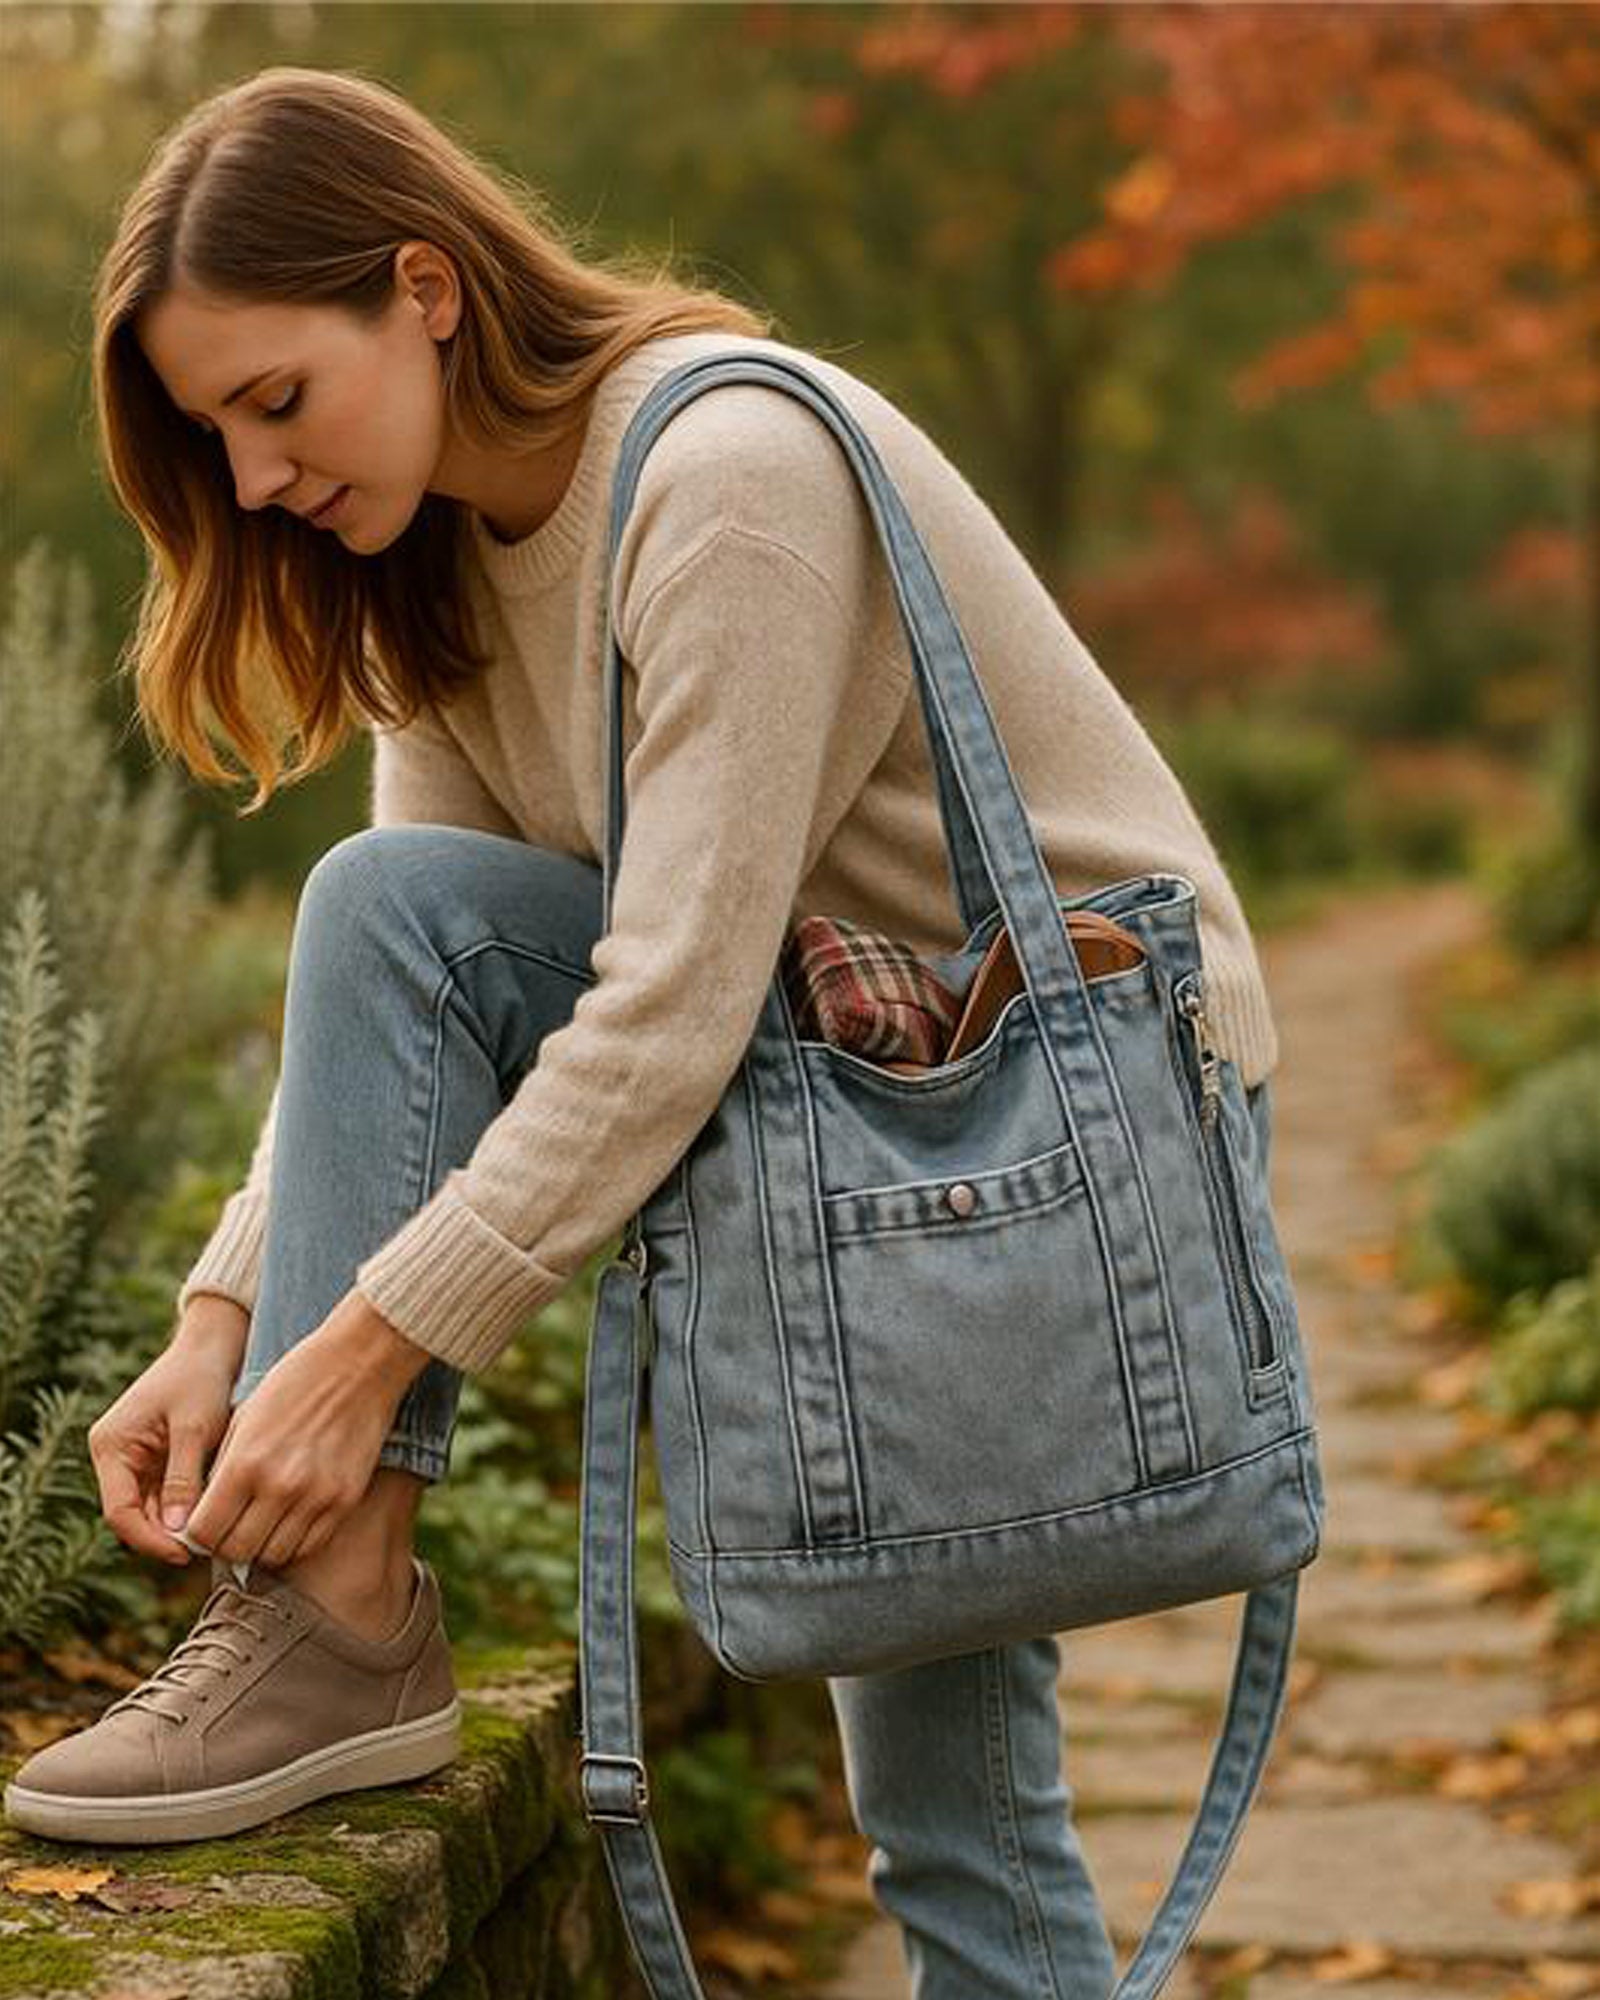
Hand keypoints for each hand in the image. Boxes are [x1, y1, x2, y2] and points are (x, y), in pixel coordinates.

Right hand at [87, 1300, 247, 1565]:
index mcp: (110, 1447)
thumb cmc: (200, 1377)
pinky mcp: (157, 1460)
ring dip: (180, 1523)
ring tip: (215, 1532)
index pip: (119, 1511)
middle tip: (208, 1548)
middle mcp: (115, 1457)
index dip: (150, 1539)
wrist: (213, 1344)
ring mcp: (135, 1460)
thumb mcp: (194, 1427)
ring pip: (153, 1509)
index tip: (186, 1553)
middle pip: (134, 1515)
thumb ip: (184, 1478)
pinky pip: (167, 1495)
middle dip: (167, 1535)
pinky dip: (188, 1506)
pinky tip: (215, 1512)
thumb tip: (178, 1532)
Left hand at [179, 1288, 430, 1572]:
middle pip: (235, 1551)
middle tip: (228, 1528)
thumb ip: (222, 1471)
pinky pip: (308, 1545)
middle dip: (224, 1545)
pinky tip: (288, 1518)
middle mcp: (280, 1486)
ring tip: (259, 1522)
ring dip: (259, 1546)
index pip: (204, 1531)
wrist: (359, 1364)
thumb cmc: (294, 1383)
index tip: (201, 1525)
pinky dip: (292, 1541)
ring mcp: (316, 1497)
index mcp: (245, 1462)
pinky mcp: (345, 1501)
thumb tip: (204, 1516)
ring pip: (272, 1555)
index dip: (196, 1534)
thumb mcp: (244, 1419)